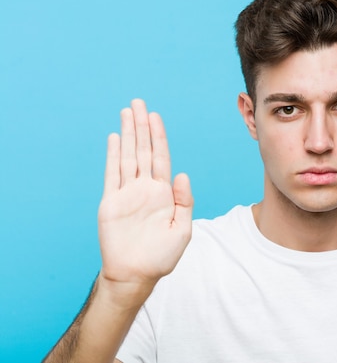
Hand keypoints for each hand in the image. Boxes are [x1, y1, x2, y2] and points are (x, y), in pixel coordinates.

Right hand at [97, 99, 192, 302]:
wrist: (136, 275)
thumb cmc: (162, 256)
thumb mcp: (182, 229)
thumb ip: (184, 201)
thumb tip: (182, 174)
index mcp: (164, 193)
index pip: (161, 158)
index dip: (158, 137)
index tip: (155, 116)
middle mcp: (145, 188)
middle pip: (143, 150)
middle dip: (141, 127)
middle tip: (139, 103)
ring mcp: (127, 194)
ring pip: (127, 156)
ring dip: (126, 134)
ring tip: (126, 112)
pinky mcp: (111, 202)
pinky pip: (111, 174)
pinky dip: (112, 155)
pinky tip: (113, 138)